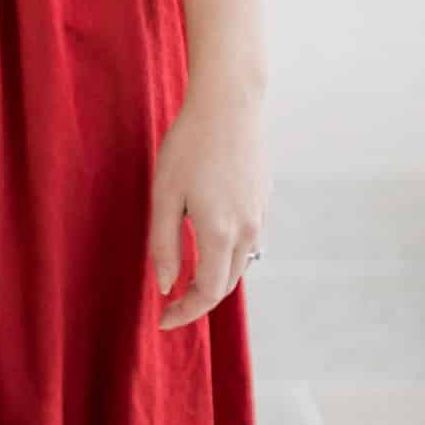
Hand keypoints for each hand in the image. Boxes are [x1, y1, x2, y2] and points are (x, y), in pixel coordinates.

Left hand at [149, 85, 269, 330]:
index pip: (206, 293)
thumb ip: (164, 244)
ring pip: (239, 263)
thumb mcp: (165, 193)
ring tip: (187, 277)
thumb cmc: (190, 144)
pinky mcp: (263, 199)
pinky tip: (208, 240)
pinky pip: (247, 240)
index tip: (162, 321)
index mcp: (220, 233)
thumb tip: (166, 286)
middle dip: (198, 299)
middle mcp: (247, 231)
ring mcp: (259, 215)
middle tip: (170, 303)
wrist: (230, 103)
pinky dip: (227, 253)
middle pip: (226, 283)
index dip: (184, 313)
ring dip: (214, 277)